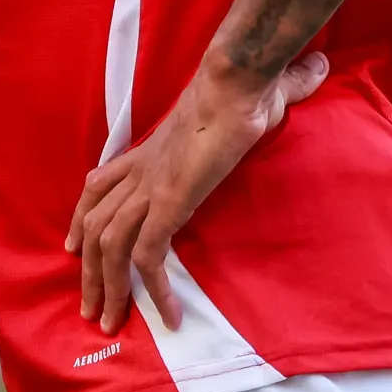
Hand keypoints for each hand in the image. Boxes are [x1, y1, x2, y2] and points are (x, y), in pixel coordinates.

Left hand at [66, 54, 327, 334]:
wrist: (238, 82)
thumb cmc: (246, 86)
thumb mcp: (256, 96)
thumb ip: (281, 90)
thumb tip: (318, 68)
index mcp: (151, 151)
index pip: (100, 186)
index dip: (82, 217)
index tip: (74, 246)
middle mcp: (142, 172)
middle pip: (94, 224)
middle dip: (89, 272)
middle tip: (92, 309)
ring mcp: (152, 187)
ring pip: (110, 247)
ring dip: (109, 288)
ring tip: (113, 322)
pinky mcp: (169, 203)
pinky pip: (149, 256)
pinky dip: (154, 290)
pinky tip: (169, 316)